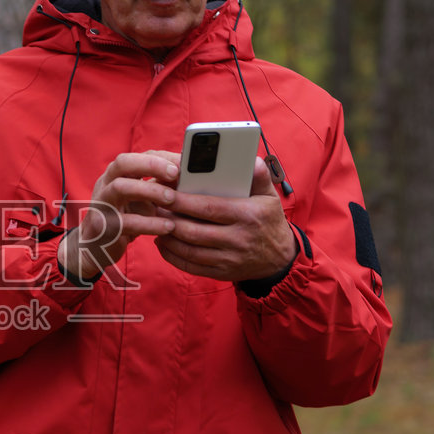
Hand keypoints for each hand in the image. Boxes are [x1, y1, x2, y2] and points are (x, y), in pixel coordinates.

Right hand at [57, 150, 181, 279]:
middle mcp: (106, 184)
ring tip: (172, 199)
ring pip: (120, 188)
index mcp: (116, 174)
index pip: (136, 156)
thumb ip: (158, 186)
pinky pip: (126, 221)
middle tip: (175, 174)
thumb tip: (190, 178)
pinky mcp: (103, 227)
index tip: (183, 163)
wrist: (95, 247)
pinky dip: (150, 223)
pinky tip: (168, 227)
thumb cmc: (125, 218)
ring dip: (149, 191)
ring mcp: (102, 204)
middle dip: (150, 164)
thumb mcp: (141, 199)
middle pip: (123, 163)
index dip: (160, 157)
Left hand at [155, 156, 297, 281]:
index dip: (183, 202)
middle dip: (169, 219)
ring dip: (167, 238)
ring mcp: (228, 259)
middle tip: (153, 207)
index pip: (208, 208)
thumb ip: (260, 176)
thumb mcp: (270, 197)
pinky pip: (191, 266)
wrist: (280, 259)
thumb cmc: (269, 221)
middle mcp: (237, 239)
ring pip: (189, 250)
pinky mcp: (221, 273)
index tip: (165, 193)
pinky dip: (172, 256)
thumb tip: (251, 160)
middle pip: (194, 231)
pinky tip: (162, 243)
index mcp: (247, 216)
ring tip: (154, 223)